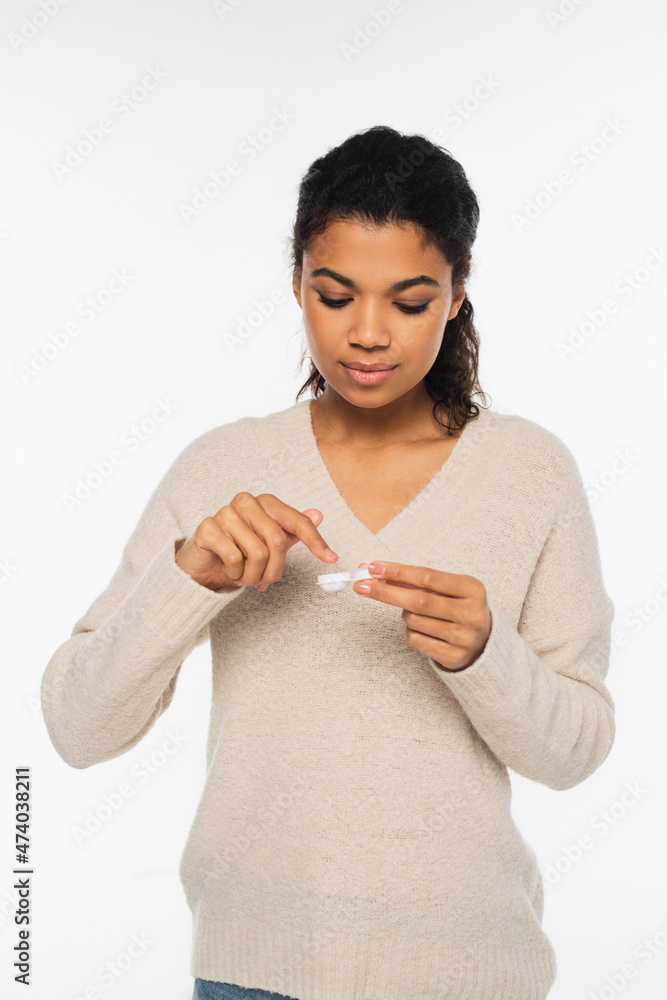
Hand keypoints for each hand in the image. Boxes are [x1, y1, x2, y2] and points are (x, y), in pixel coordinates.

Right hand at [175, 493, 337, 591]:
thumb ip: (294, 530)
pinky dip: (236, 574)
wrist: (203, 565)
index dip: (316, 541)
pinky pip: (235, 558)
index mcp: (265, 502)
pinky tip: (229, 571)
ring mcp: (225, 513)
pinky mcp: (207, 529)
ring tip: (245, 575)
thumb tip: (318, 514)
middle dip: (275, 570)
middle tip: (265, 581)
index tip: (331, 558)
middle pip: (278, 541)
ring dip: (253, 575)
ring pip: (257, 553)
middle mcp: (246, 502)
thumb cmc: (240, 551)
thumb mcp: (271, 543)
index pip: (297, 521)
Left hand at [353, 561, 491, 670]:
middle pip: (419, 600)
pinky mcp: (453, 656)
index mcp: (473, 589)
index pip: (428, 577)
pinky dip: (410, 631)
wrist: (482, 641)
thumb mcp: (445, 587)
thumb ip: (412, 579)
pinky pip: (416, 640)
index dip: (398, 572)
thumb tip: (372, 570)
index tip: (373, 568)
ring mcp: (463, 637)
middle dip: (386, 592)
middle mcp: (471, 613)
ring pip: (414, 621)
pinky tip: (423, 628)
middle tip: (361, 585)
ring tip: (417, 612)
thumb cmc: (457, 606)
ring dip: (404, 613)